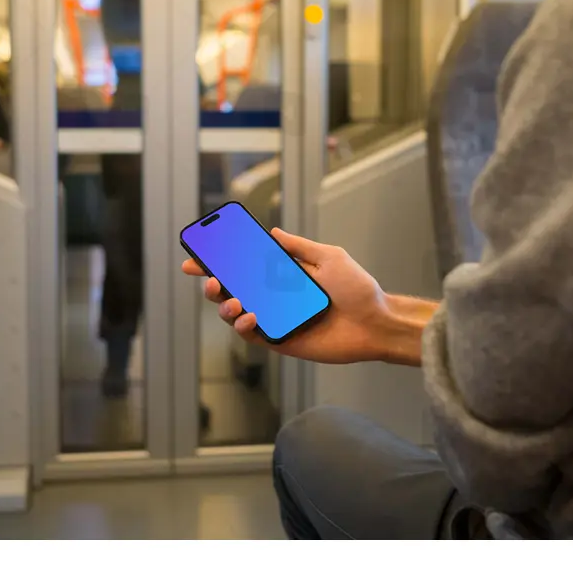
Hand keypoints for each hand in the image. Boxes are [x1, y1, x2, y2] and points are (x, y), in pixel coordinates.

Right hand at [181, 228, 405, 364]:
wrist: (375, 322)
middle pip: (231, 290)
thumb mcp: (329, 257)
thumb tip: (272, 232)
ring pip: (234, 314)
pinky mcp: (279, 339)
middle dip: (211, 284)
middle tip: (209, 279)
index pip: (243, 267)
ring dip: (225, 306)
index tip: (197, 255)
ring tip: (234, 301)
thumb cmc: (357, 289)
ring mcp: (274, 319)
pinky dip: (243, 325)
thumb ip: (298, 247)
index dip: (218, 262)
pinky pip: (252, 335)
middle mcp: (273, 297)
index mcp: (282, 276)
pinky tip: (249, 316)